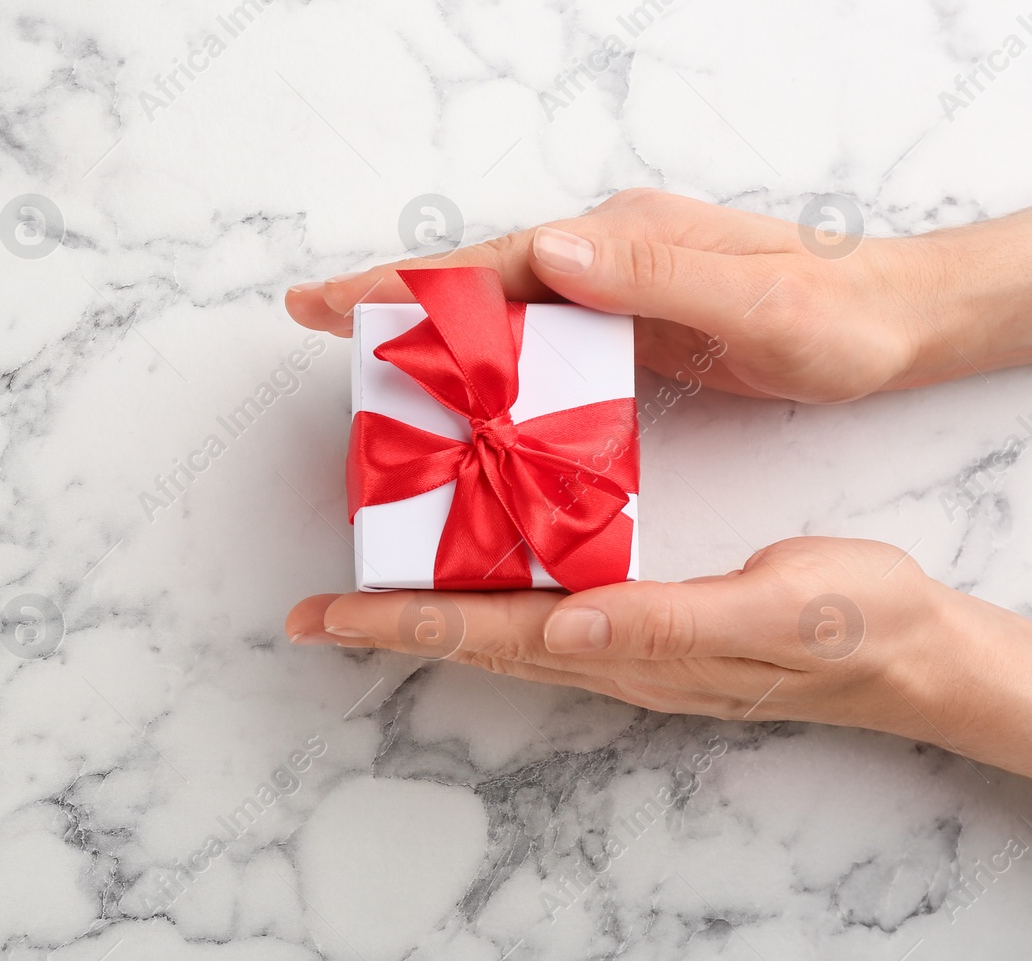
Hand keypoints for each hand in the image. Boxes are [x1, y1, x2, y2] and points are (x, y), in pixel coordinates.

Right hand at [287, 189, 1030, 403]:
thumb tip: (545, 250)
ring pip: (494, 315)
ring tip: (361, 370)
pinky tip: (455, 398)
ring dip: (426, 336)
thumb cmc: (828, 312)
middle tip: (310, 322)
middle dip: (388, 302)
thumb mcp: (752, 299)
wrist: (883, 319)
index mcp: (613, 241)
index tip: (327, 299)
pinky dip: (480, 367)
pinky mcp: (618, 327)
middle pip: (472, 284)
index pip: (489, 263)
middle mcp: (598, 257)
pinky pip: (530, 347)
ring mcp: (606, 291)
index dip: (403, 283)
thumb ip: (652, 276)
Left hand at [287, 537, 1031, 778]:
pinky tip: (471, 570)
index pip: (489, 635)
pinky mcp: (645, 624)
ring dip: (427, 614)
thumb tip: (567, 626)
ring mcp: (625, 646)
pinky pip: (544, 611)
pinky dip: (487, 593)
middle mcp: (610, 654)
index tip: (324, 617)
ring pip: (502, 628)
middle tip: (311, 613)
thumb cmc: (852, 625)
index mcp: (628, 649)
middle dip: (388, 626)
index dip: (401, 626)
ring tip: (365, 592)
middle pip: (475, 639)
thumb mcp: (774, 610)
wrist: (912, 652)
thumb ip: (668, 623)